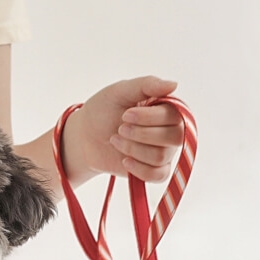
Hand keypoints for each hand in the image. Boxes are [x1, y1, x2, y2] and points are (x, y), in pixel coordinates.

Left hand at [63, 76, 186, 183]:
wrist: (85, 135)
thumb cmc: (104, 110)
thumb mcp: (121, 91)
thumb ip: (147, 85)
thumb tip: (174, 84)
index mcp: (167, 108)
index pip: (175, 115)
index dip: (150, 118)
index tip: (126, 115)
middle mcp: (170, 129)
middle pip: (174, 137)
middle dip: (141, 134)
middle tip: (120, 128)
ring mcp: (164, 151)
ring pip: (161, 156)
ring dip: (133, 149)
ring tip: (116, 140)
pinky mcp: (154, 170)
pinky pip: (159, 175)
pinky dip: (139, 169)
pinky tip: (124, 160)